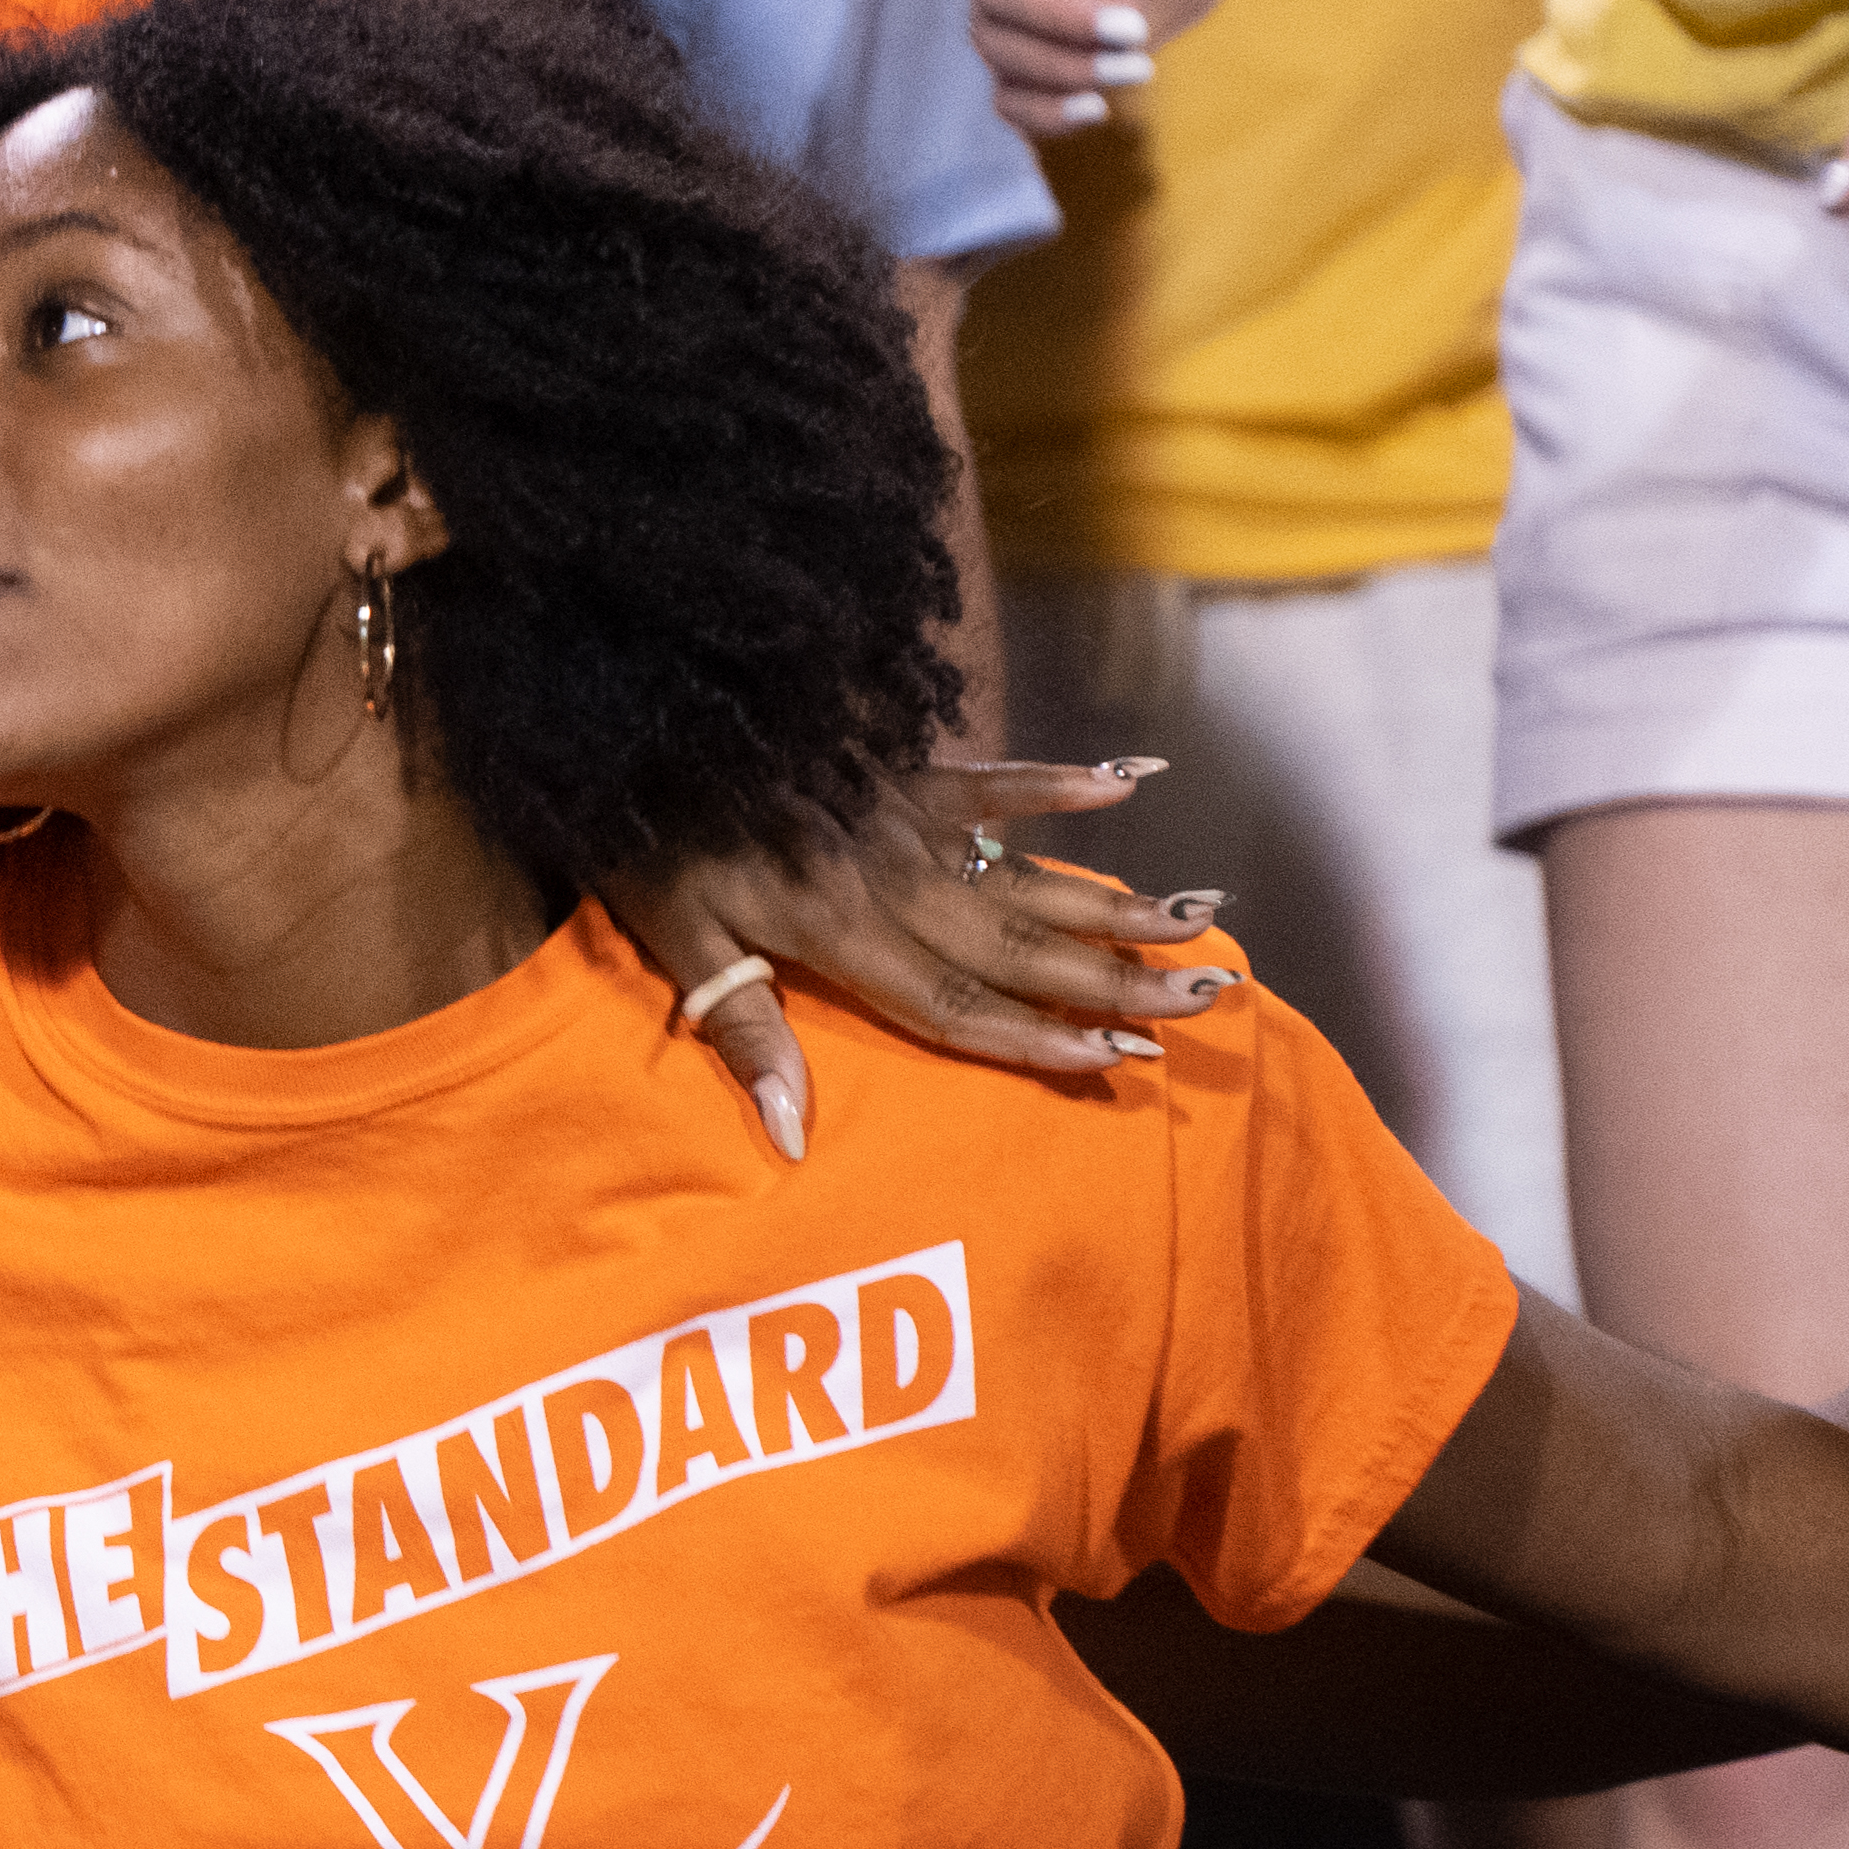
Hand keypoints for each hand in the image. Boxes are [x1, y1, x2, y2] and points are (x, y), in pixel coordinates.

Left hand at [618, 760, 1228, 1156]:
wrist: (641, 710)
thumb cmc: (650, 839)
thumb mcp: (677, 941)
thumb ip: (746, 1034)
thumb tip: (792, 1138)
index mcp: (842, 933)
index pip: (956, 1004)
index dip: (1039, 1037)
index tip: (1124, 1057)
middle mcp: (895, 881)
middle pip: (1020, 945)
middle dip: (1116, 977)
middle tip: (1207, 998)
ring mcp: (908, 818)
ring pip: (1029, 870)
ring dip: (1114, 898)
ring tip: (1200, 917)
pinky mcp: (904, 767)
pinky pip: (996, 774)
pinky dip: (1062, 775)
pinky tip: (1132, 776)